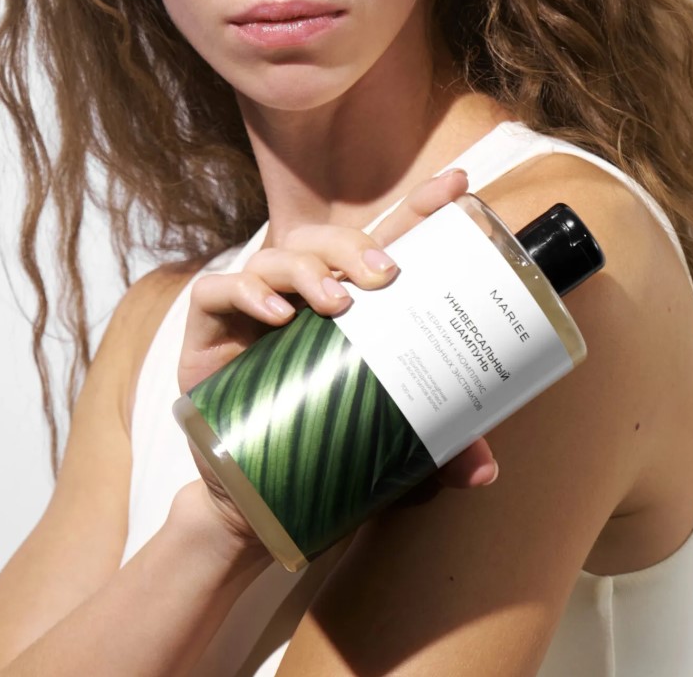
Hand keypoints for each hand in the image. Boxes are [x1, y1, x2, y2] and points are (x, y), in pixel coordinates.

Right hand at [178, 168, 496, 491]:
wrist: (249, 506)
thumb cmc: (323, 456)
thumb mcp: (389, 451)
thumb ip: (437, 452)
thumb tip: (484, 469)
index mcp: (349, 307)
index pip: (383, 243)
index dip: (418, 209)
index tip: (458, 186)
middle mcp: (300, 297)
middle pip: (324, 238)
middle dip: (355, 244)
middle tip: (386, 274)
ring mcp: (251, 311)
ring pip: (275, 255)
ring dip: (308, 269)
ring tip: (336, 303)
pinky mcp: (208, 333)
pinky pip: (217, 292)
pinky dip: (246, 293)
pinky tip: (276, 317)